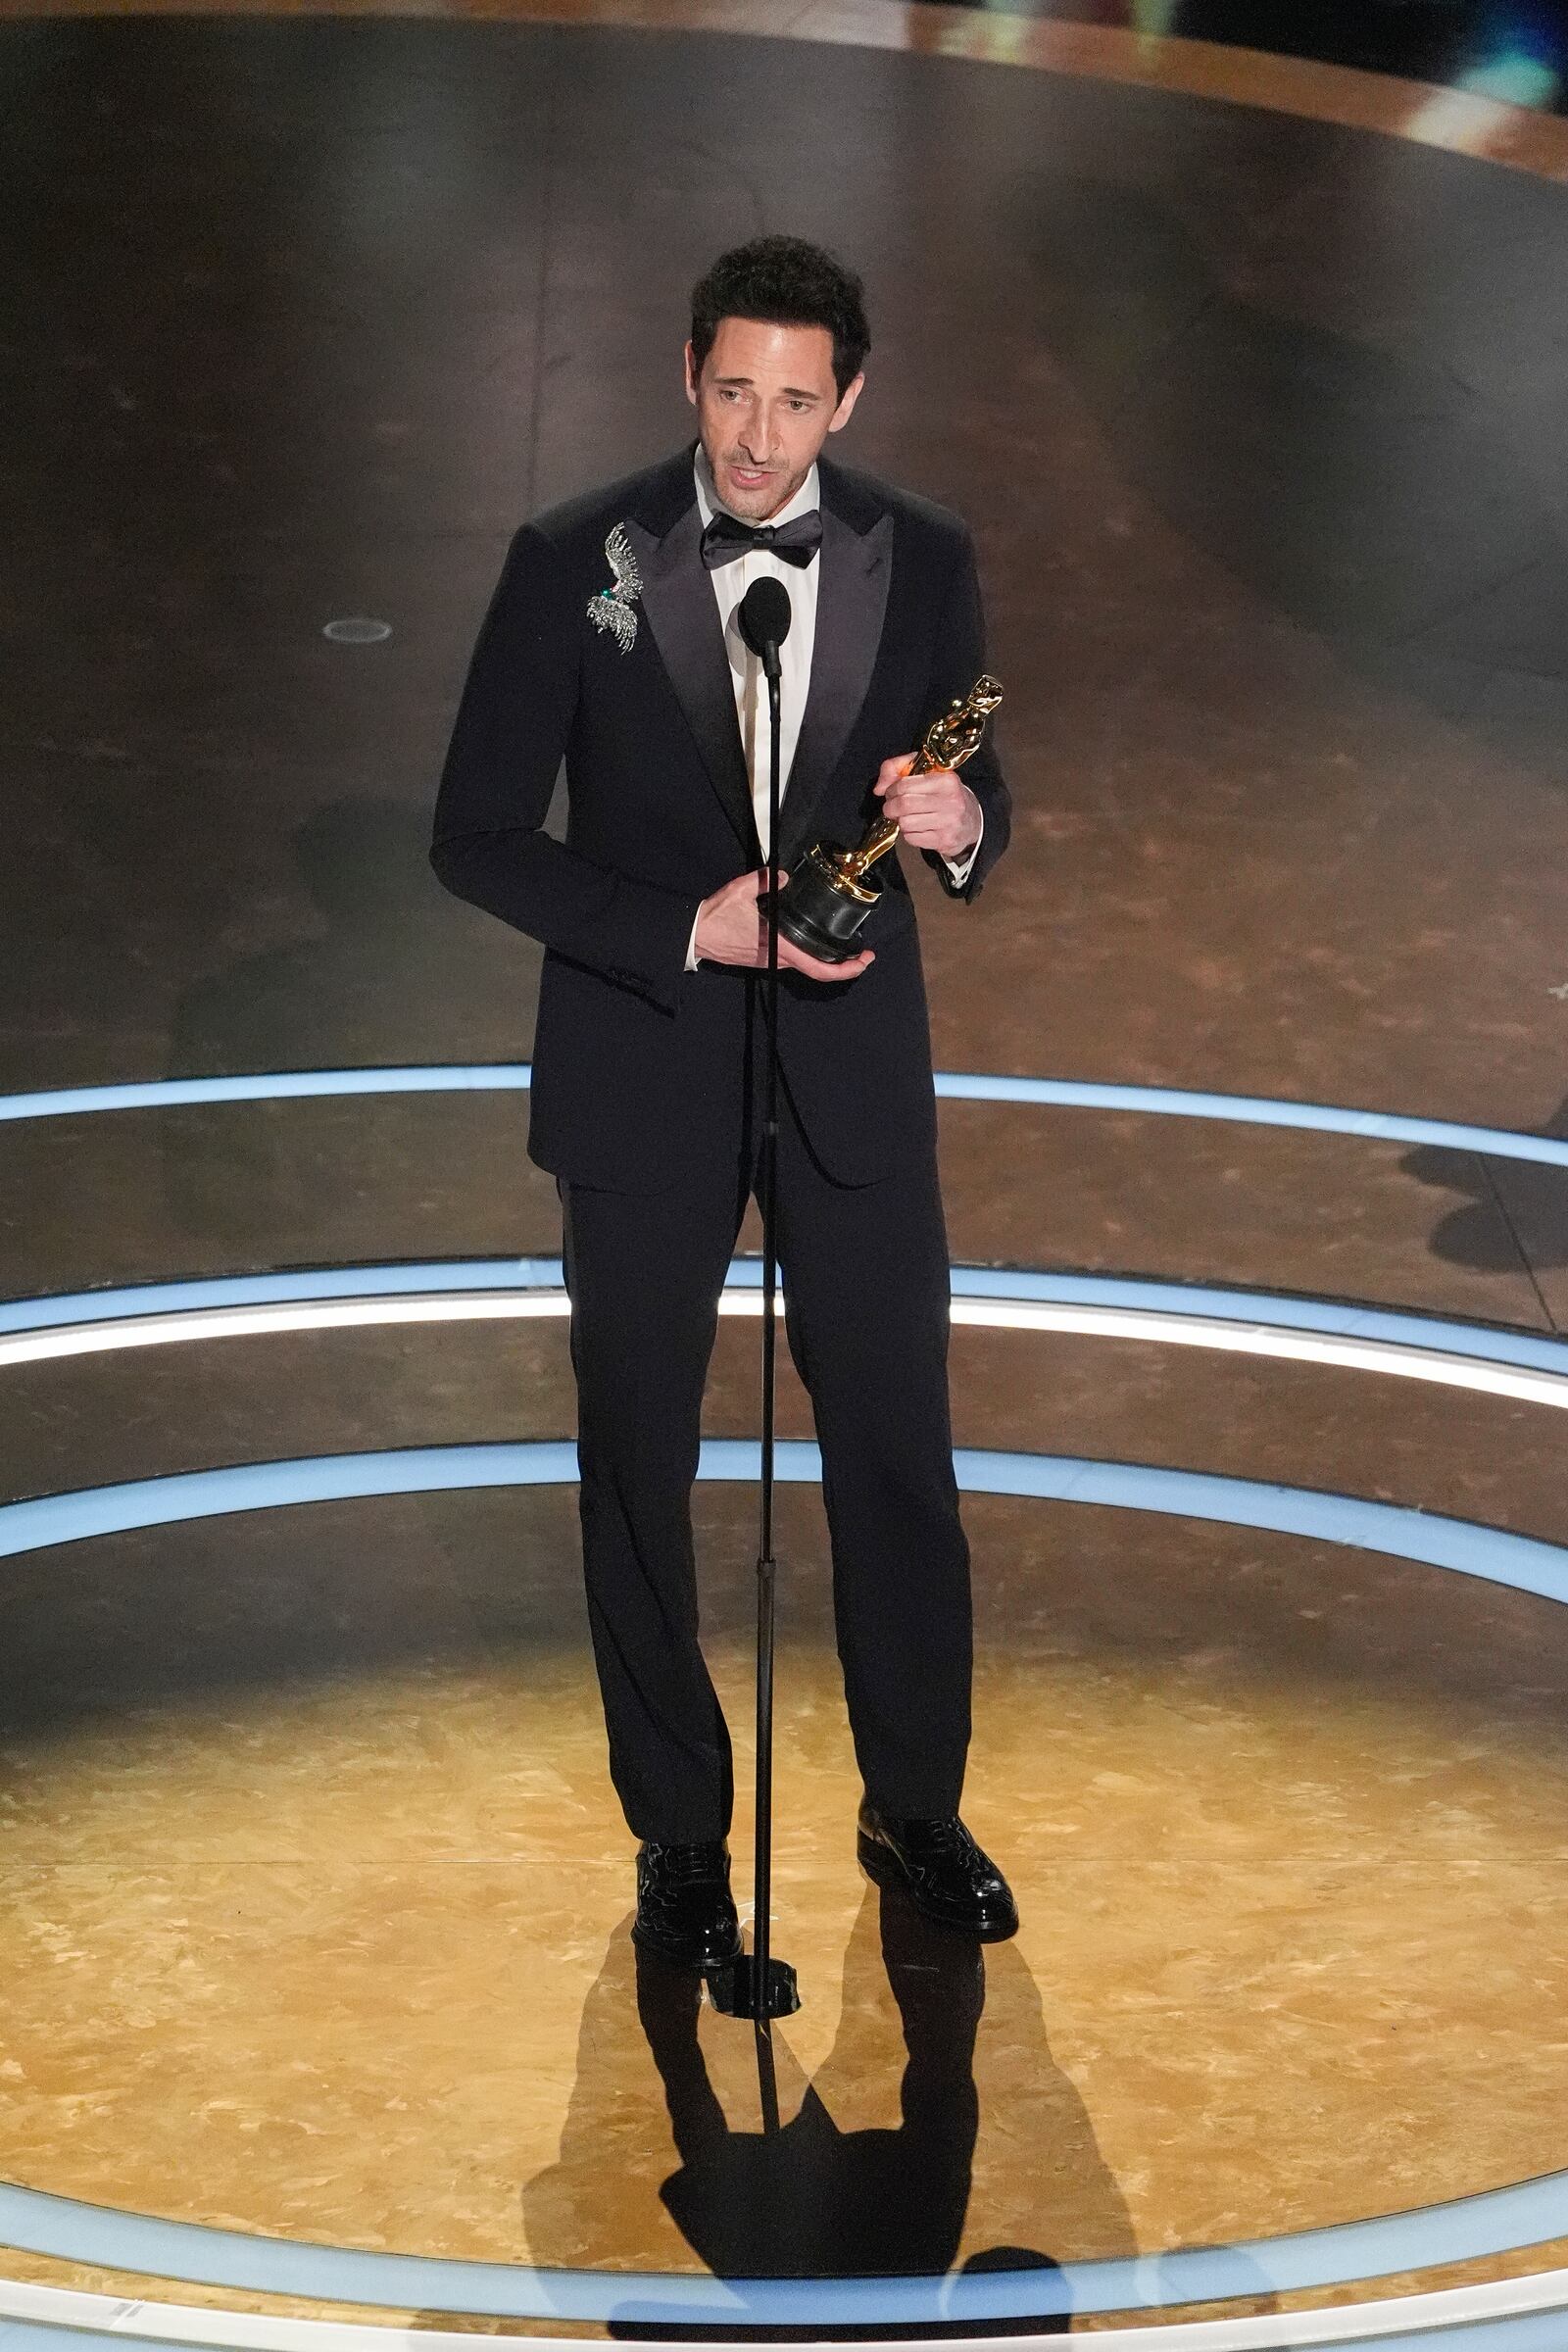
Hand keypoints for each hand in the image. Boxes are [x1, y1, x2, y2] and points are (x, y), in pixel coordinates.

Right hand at [693, 867, 874, 981]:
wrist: (693, 934)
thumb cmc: (715, 916)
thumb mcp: (741, 891)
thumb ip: (764, 879)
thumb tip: (784, 875)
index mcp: (779, 946)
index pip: (819, 967)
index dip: (846, 969)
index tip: (864, 959)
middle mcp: (777, 959)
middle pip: (819, 971)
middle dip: (844, 966)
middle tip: (863, 954)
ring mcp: (770, 962)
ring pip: (806, 967)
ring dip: (827, 962)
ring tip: (844, 950)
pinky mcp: (762, 960)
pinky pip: (792, 961)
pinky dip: (810, 957)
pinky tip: (814, 943)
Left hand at [873, 756, 980, 858]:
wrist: (972, 822)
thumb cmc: (945, 795)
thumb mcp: (928, 773)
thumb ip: (898, 768)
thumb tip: (878, 788)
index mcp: (946, 780)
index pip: (904, 784)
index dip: (891, 790)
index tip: (892, 793)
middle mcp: (950, 801)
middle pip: (903, 804)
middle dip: (890, 807)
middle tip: (892, 807)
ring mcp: (948, 823)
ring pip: (905, 823)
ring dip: (900, 822)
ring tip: (906, 817)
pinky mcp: (944, 841)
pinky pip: (912, 838)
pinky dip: (909, 834)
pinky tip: (917, 828)